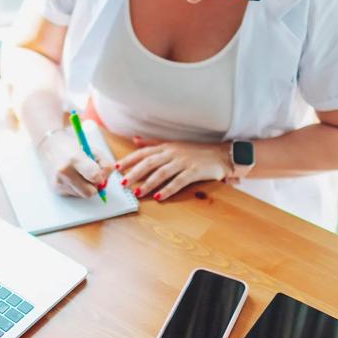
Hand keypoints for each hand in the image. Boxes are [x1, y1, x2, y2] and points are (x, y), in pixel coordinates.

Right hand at [37, 129, 111, 198]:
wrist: (49, 146)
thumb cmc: (72, 147)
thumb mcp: (92, 150)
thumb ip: (104, 165)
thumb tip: (105, 182)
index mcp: (75, 158)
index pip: (95, 176)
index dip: (101, 177)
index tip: (99, 173)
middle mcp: (65, 171)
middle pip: (90, 192)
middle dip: (94, 186)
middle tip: (91, 176)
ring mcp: (59, 182)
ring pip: (83, 195)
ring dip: (85, 187)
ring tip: (79, 174)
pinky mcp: (55, 189)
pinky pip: (74, 195)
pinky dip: (76, 188)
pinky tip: (72, 177)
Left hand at [117, 140, 231, 200]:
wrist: (221, 155)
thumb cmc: (196, 151)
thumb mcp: (173, 145)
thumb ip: (153, 144)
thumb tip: (134, 140)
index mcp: (166, 147)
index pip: (143, 153)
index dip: (129, 160)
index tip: (116, 168)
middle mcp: (173, 153)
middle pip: (149, 163)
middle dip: (134, 173)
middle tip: (123, 183)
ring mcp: (183, 162)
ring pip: (161, 173)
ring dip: (148, 183)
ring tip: (137, 193)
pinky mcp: (194, 171)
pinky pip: (178, 182)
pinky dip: (167, 190)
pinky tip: (159, 197)